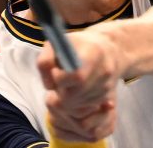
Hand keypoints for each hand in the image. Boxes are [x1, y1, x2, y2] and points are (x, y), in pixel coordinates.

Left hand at [37, 24, 123, 141]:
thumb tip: (49, 86)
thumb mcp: (56, 45)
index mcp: (92, 53)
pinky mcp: (107, 96)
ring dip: (68, 98)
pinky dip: (77, 102)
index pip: (76, 77)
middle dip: (61, 92)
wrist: (105, 49)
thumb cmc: (76, 46)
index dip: (60, 78)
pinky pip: (85, 108)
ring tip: (69, 82)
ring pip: (78, 106)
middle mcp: (104, 71)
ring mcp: (107, 86)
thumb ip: (45, 62)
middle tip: (60, 81)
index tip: (56, 71)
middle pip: (74, 96)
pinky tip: (77, 88)